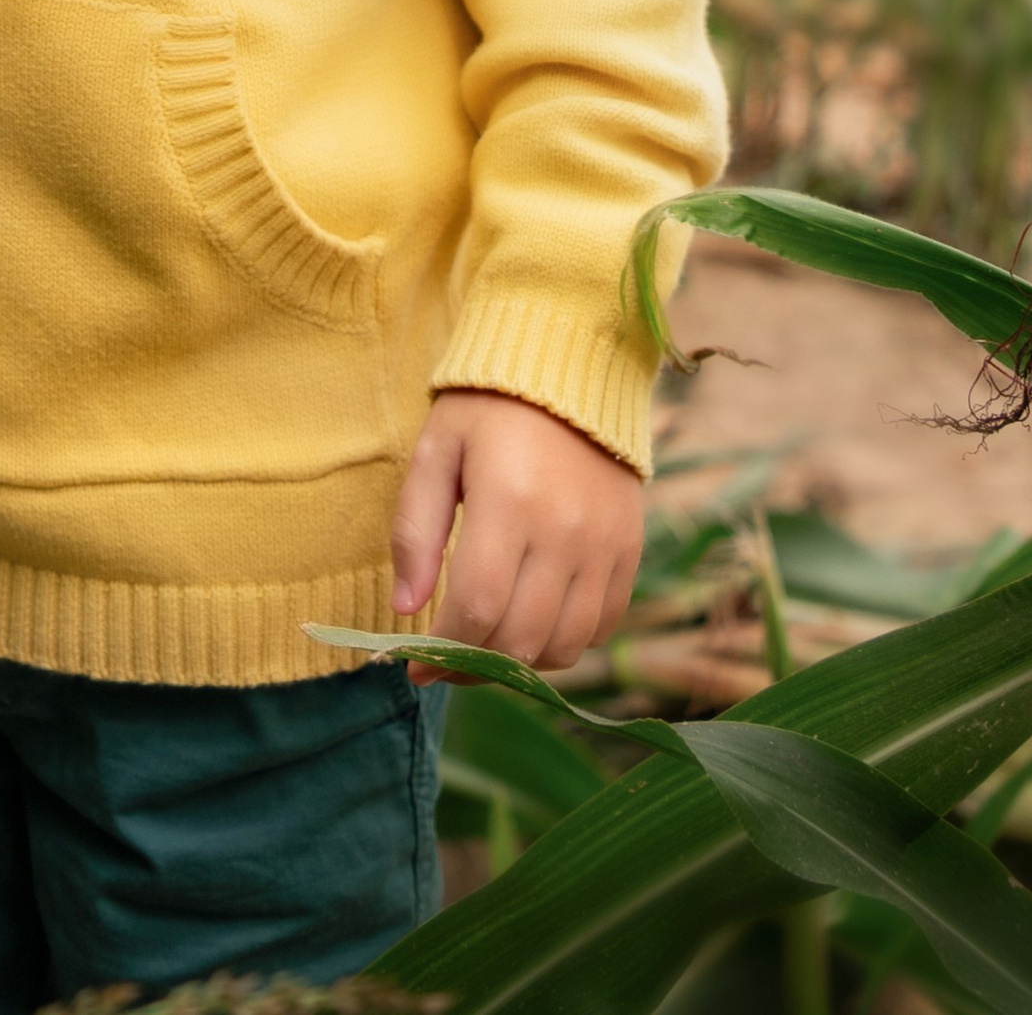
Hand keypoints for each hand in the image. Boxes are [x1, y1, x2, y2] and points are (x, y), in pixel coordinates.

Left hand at [389, 389, 643, 673]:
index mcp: (509, 502)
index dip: (441, 650)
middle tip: (444, 663)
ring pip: (563, 645)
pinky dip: (564, 642)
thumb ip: (414, 531)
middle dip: (473, 665)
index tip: (415, 664)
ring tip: (486, 645)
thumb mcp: (436, 452)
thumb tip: (403, 610)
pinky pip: (601, 627)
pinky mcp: (628, 550)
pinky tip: (532, 624)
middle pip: (520, 639)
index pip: (476, 607)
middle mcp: (564, 532)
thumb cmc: (488, 408)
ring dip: (519, 662)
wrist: (571, 367)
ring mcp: (604, 546)